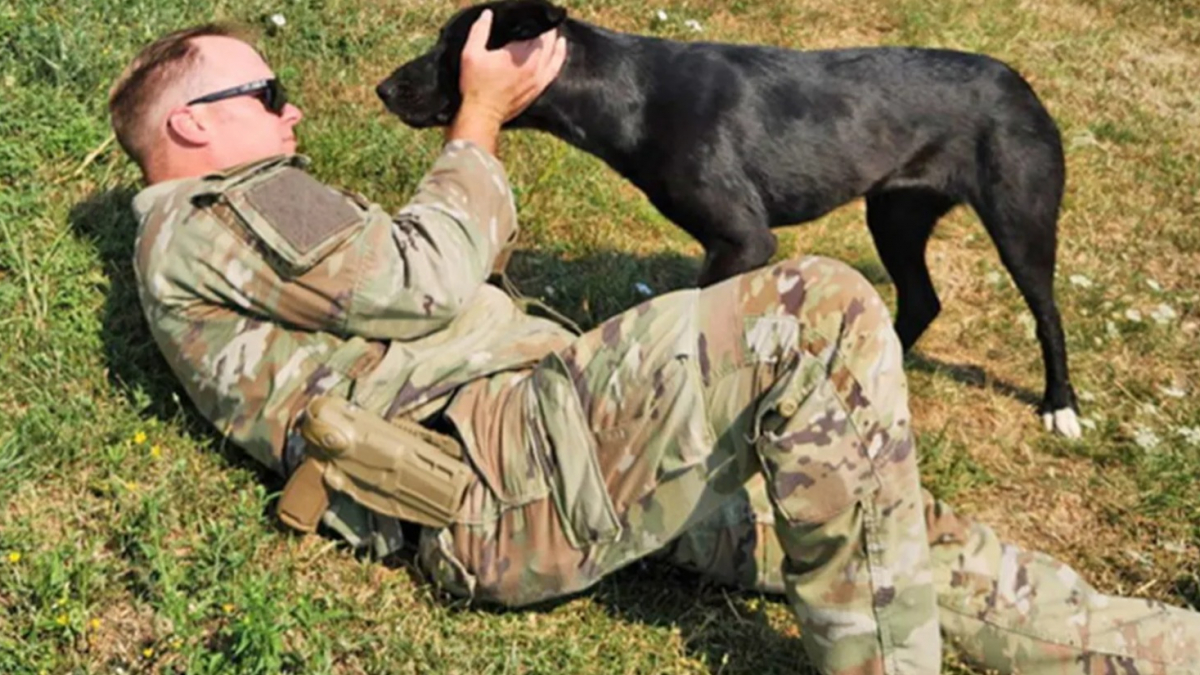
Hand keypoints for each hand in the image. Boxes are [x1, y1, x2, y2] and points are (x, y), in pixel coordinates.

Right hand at [448, 10, 566, 152]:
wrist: (483, 114)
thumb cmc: (475, 85)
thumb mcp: (471, 54)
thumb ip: (479, 31)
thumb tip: (487, 14)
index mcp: (519, 54)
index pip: (535, 32)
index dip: (535, 21)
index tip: (532, 14)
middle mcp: (534, 66)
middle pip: (547, 42)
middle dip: (546, 30)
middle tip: (543, 20)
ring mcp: (539, 79)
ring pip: (554, 56)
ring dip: (555, 43)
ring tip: (554, 33)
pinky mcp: (539, 90)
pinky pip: (555, 71)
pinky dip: (559, 58)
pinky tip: (559, 51)